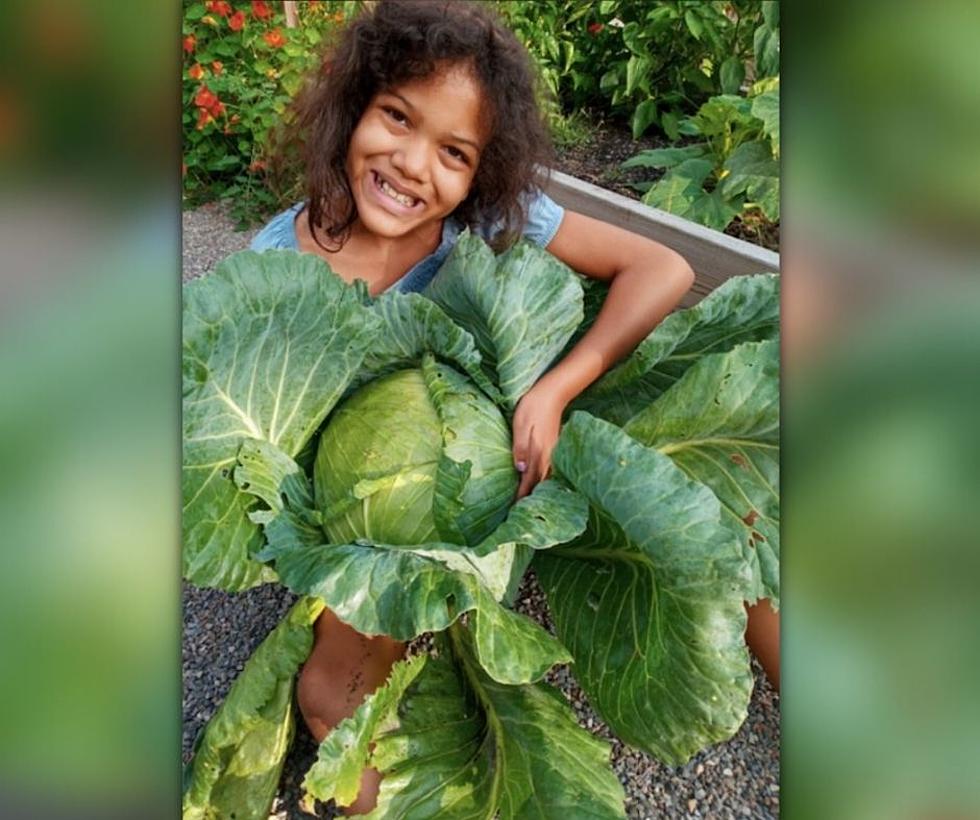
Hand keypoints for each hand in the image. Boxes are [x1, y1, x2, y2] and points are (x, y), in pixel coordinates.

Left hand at [511, 383, 566, 499]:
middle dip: (530, 496)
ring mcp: (553, 451)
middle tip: (520, 511)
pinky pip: (548, 469)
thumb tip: (520, 470)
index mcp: (538, 452)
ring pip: (545, 477)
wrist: (553, 393)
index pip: (529, 480)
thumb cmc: (533, 407)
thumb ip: (520, 448)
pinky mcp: (554, 447)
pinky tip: (537, 480)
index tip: (514, 509)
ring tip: (528, 500)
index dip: (522, 495)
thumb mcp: (520, 425)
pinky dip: (542, 478)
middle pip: (539, 483)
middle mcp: (548, 455)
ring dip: (537, 488)